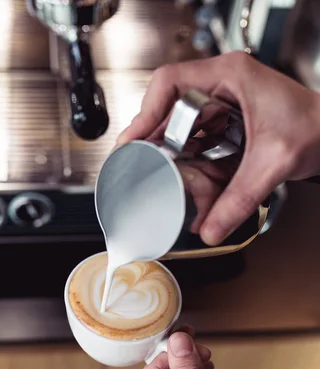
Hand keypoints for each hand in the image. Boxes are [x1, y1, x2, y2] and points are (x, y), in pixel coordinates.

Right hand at [117, 52, 319, 245]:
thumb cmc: (317, 126)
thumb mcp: (274, 162)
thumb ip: (239, 199)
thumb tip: (209, 227)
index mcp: (228, 77)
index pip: (169, 83)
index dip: (144, 112)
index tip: (132, 140)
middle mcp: (220, 88)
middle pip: (168, 110)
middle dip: (154, 142)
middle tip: (138, 167)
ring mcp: (221, 107)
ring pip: (179, 129)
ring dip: (170, 156)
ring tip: (158, 178)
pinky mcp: (225, 125)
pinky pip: (195, 142)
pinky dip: (188, 163)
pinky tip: (183, 180)